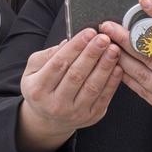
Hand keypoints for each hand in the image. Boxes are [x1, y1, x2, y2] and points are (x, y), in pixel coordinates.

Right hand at [16, 29, 121, 151]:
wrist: (49, 119)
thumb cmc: (42, 88)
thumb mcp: (33, 70)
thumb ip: (47, 55)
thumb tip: (67, 42)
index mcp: (38, 89)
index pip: (58, 64)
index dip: (75, 47)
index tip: (89, 32)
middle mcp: (55, 104)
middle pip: (76, 75)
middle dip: (92, 54)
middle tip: (104, 38)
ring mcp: (74, 113)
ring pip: (92, 86)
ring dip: (105, 66)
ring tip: (114, 49)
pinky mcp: (91, 117)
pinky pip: (104, 97)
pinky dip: (112, 82)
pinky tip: (118, 67)